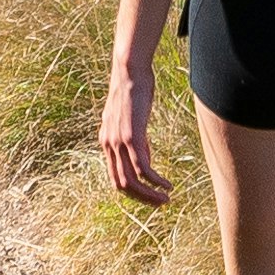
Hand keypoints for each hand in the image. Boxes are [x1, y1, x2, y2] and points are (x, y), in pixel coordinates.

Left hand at [96, 54, 170, 207]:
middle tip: (160, 204)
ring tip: (166, 199)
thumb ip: (135, 140)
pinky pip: (143, 167)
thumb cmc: (134, 91)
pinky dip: (155, 180)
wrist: (129, 70)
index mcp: (107, 142)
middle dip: (142, 199)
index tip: (150, 196)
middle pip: (121, 185)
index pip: (116, 178)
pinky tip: (167, 184)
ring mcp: (118, 142)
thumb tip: (145, 158)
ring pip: (131, 181)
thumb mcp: (131, 120)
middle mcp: (109, 145)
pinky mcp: (131, 136)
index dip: (133, 192)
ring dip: (150, 195)